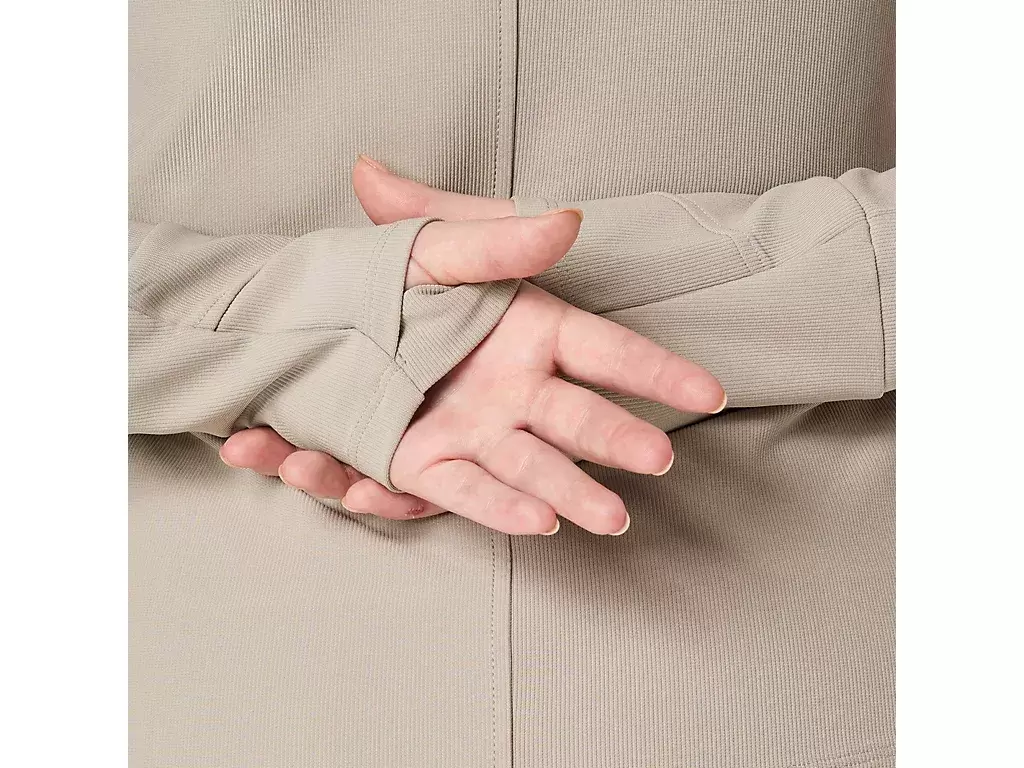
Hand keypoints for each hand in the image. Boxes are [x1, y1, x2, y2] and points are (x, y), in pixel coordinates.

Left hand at [221, 156, 726, 533]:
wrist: (314, 315)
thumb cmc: (389, 273)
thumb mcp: (436, 243)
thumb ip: (497, 239)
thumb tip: (569, 218)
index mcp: (530, 330)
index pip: (609, 352)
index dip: (660, 370)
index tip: (711, 391)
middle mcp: (515, 388)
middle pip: (581, 420)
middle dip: (621, 437)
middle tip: (661, 456)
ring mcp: (476, 431)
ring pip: (533, 469)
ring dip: (570, 493)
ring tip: (608, 518)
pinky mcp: (429, 463)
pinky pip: (461, 492)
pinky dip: (491, 507)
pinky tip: (533, 522)